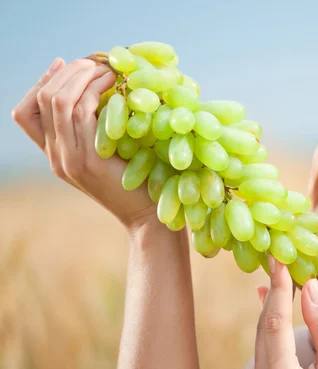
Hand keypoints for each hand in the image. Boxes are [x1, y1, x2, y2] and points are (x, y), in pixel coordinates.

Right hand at [12, 57, 157, 230]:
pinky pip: (82, 112)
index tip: (64, 64)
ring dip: (81, 76)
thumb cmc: (140, 183)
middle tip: (92, 62)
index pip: (26, 114)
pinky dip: (96, 90)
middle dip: (66, 73)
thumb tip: (99, 88)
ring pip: (58, 102)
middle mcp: (57, 158)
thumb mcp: (112, 153)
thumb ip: (97, 130)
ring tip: (106, 68)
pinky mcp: (88, 160)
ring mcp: (69, 160)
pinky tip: (115, 83)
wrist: (150, 218)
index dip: (42, 83)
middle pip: (42, 101)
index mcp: (56, 156)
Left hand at [251, 257, 317, 368]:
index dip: (278, 289)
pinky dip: (268, 326)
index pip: (276, 323)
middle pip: (263, 328)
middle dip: (272, 293)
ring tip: (275, 278)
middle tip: (278, 262)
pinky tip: (269, 306)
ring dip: (269, 307)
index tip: (280, 262)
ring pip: (260, 339)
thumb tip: (312, 288)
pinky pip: (262, 350)